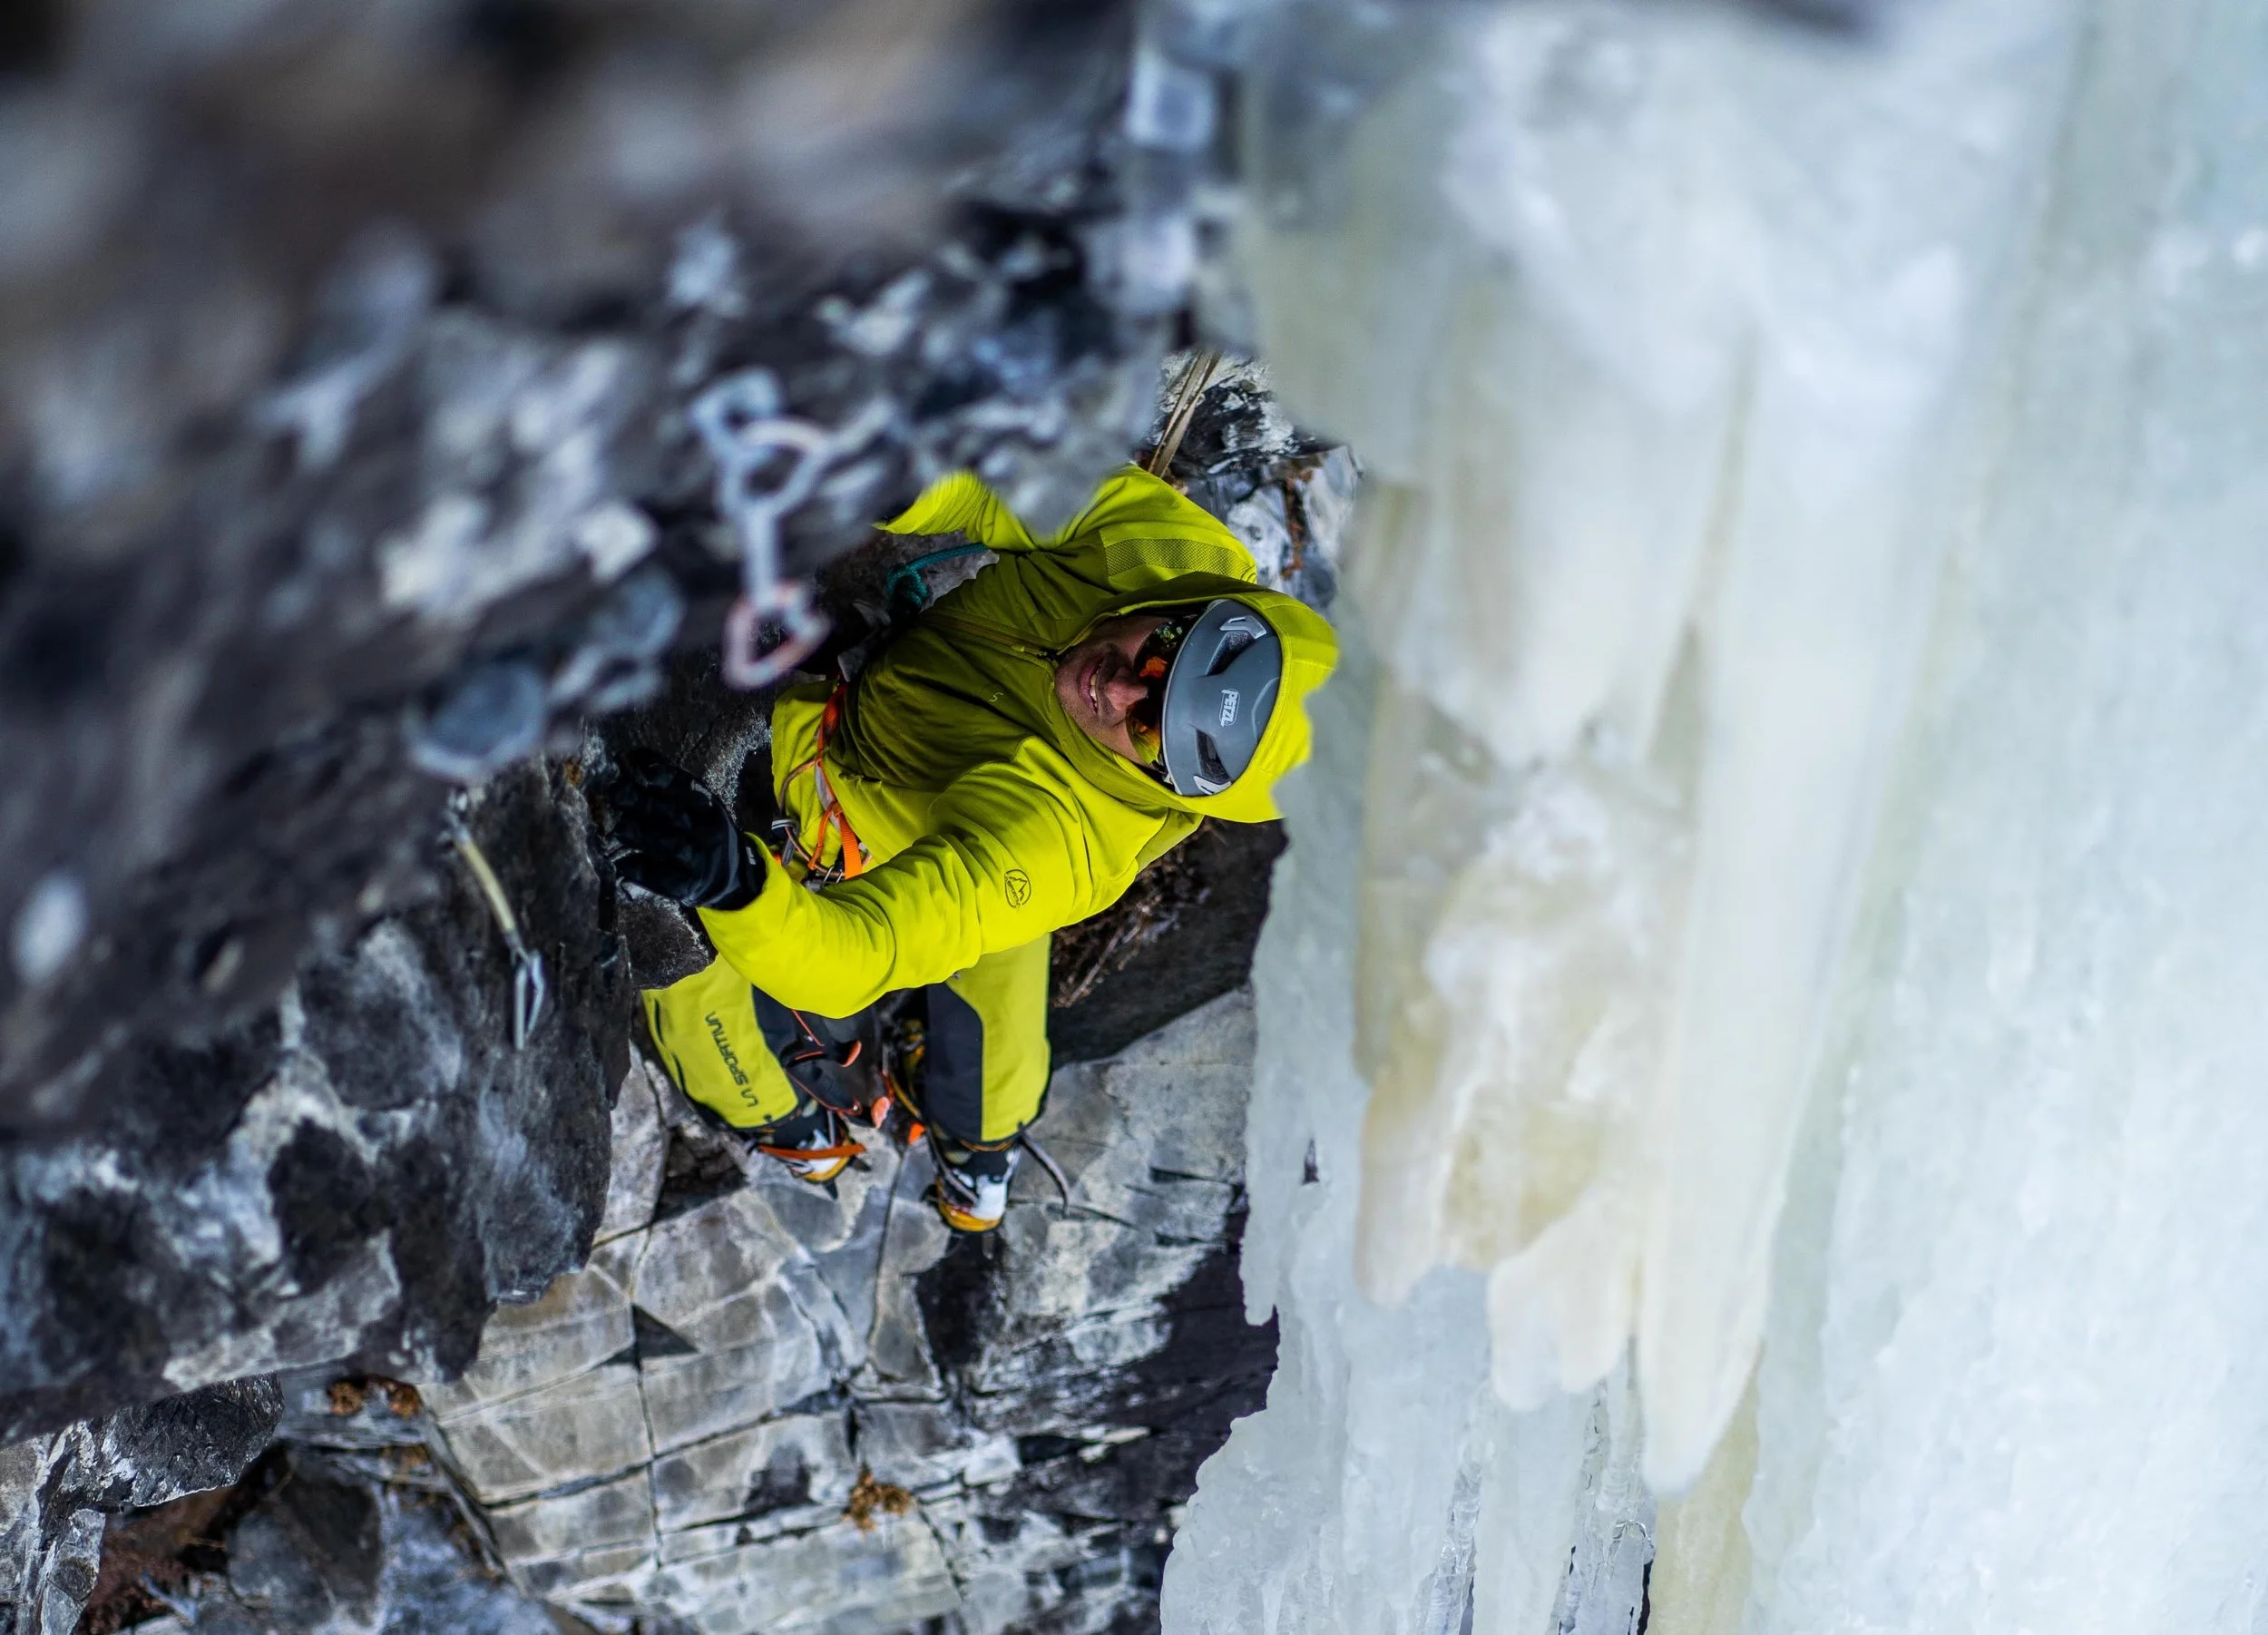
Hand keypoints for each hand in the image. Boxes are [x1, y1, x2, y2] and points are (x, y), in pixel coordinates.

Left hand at [599, 749, 762, 909]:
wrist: (730, 878)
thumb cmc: (702, 834)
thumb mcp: (699, 809)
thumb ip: (672, 788)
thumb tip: (635, 758)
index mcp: (711, 808)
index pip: (690, 789)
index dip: (668, 778)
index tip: (646, 771)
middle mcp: (709, 832)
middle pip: (673, 814)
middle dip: (642, 802)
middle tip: (615, 793)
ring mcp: (700, 860)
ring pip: (667, 843)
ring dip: (639, 834)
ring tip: (618, 828)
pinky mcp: (688, 886)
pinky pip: (661, 877)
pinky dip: (640, 870)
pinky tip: (621, 864)